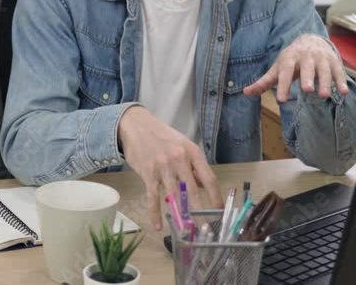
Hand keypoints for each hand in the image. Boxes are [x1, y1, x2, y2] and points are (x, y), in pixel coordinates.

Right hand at [118, 107, 222, 231]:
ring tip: (186, 229)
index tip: (220, 210)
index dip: (215, 197)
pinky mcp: (147, 174)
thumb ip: (194, 166)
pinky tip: (158, 226)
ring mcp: (162, 167)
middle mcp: (179, 160)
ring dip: (180, 214)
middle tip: (206, 225)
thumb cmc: (162, 136)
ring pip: (174, 196)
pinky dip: (155, 213)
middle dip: (200, 210)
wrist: (136, 126)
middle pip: (192, 190)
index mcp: (192, 152)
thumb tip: (203, 186)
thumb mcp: (183, 145)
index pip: (209, 179)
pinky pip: (153, 197)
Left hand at [243, 34, 348, 101]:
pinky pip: (339, 72)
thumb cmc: (291, 60)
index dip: (283, 85)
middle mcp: (306, 57)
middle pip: (307, 67)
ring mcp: (321, 58)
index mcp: (289, 58)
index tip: (281, 100)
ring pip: (324, 70)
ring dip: (325, 82)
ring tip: (324, 95)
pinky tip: (343, 93)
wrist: (311, 40)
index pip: (285, 72)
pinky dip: (341, 81)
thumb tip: (245, 93)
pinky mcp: (334, 61)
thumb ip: (264, 82)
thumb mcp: (277, 68)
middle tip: (307, 90)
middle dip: (307, 78)